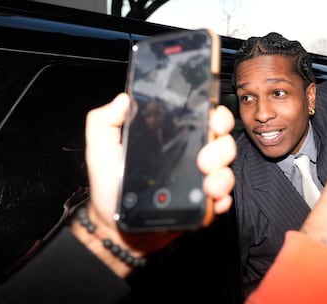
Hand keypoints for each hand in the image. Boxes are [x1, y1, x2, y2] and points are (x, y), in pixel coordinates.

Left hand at [83, 93, 235, 257]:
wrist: (113, 226)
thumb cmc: (108, 186)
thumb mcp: (100, 149)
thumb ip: (104, 120)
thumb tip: (123, 99)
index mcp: (173, 139)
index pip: (203, 119)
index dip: (216, 116)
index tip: (213, 120)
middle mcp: (191, 156)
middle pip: (223, 143)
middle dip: (221, 148)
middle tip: (204, 160)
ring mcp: (199, 181)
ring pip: (226, 170)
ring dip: (223, 176)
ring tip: (208, 184)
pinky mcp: (202, 204)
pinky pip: (223, 199)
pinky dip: (222, 199)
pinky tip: (212, 201)